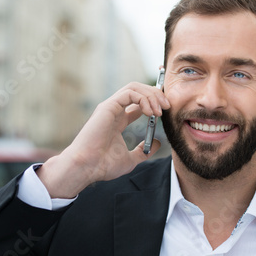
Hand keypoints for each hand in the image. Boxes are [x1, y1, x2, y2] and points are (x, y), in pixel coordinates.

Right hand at [36, 82, 170, 197]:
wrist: (87, 167)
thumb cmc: (103, 165)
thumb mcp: (131, 159)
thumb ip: (143, 151)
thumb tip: (158, 143)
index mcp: (118, 120)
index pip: (138, 102)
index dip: (153, 101)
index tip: (166, 110)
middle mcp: (114, 111)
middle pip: (138, 91)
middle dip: (155, 95)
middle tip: (168, 106)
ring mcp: (110, 107)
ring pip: (134, 87)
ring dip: (151, 95)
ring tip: (160, 110)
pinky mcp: (108, 106)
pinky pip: (130, 93)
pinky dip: (143, 98)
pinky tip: (150, 112)